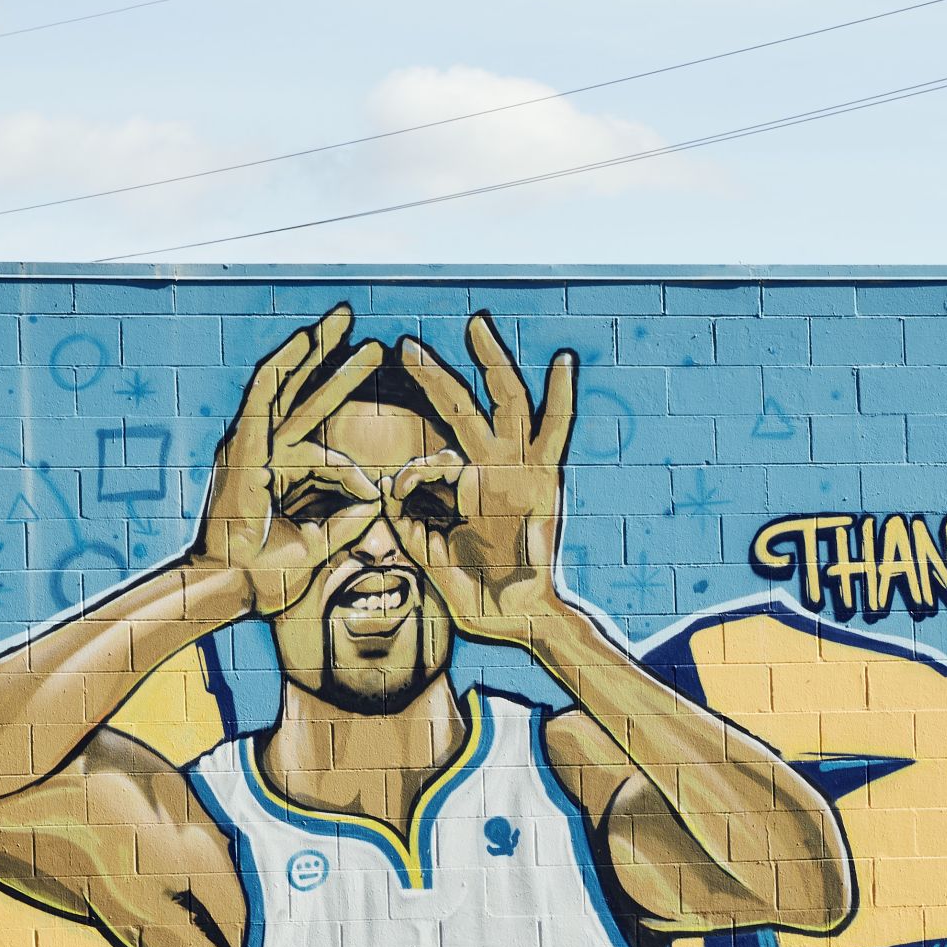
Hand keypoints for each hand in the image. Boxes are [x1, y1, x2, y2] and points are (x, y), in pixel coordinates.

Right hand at [196, 306, 385, 617]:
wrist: (231, 588)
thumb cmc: (264, 575)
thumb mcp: (316, 546)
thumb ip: (346, 522)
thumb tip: (378, 502)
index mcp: (279, 475)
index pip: (327, 458)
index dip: (355, 477)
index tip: (377, 497)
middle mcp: (264, 453)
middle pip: (306, 397)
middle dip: (334, 362)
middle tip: (361, 330)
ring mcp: (251, 446)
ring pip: (289, 385)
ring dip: (317, 350)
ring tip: (345, 318)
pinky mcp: (243, 446)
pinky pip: (263, 397)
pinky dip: (282, 367)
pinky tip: (303, 340)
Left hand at [392, 313, 578, 648]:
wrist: (521, 620)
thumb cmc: (480, 598)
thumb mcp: (432, 562)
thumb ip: (410, 530)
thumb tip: (384, 493)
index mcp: (461, 492)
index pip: (428, 462)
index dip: (407, 477)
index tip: (394, 497)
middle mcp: (490, 472)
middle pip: (460, 410)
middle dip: (434, 377)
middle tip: (406, 345)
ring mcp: (519, 471)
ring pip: (504, 404)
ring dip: (490, 364)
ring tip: (475, 326)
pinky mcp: (546, 479)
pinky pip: (556, 432)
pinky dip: (561, 398)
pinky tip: (562, 362)